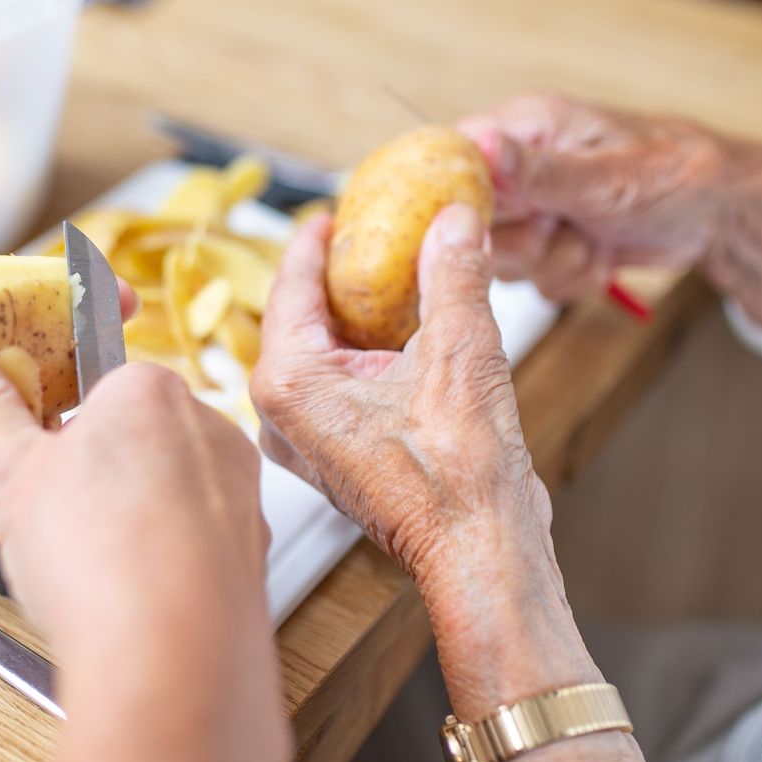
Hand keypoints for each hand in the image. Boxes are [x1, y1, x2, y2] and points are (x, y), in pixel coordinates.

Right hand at [0, 320, 271, 660]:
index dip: (46, 429)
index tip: (22, 461)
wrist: (173, 662)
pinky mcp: (250, 553)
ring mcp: (237, 494)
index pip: (89, 384)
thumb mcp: (10, 472)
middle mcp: (209, 430)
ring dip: (123, 521)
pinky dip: (161, 564)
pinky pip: (192, 545)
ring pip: (163, 494)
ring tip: (86, 566)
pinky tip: (128, 594)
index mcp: (149, 389)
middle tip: (45, 521)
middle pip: (129, 439)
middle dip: (84, 477)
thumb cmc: (102, 561)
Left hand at [252, 205, 550, 599]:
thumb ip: (453, 273)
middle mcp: (281, 415)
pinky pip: (334, 389)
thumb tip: (455, 222)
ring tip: (390, 281)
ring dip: (353, 319)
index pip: (292, 285)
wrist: (481, 549)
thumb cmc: (459, 475)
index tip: (332, 213)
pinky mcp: (333, 459)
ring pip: (318, 357)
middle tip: (367, 239)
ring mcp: (304, 442)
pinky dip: (363, 357)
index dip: (316, 241)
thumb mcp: (462, 348)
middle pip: (300, 320)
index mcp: (288, 381)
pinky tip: (402, 337)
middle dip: (337, 279)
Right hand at [456, 93, 761, 322]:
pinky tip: (601, 256)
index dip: (457, 201)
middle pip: (469, 222)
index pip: (449, 161)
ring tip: (595, 239)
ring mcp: (534, 208)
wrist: (722, 213)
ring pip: (500, 259)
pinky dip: (570, 277)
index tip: (497, 222)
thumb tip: (479, 145)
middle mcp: (519, 166)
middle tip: (566, 229)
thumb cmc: (676, 173)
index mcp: (523, 128)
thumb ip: (536, 170)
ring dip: (554, 263)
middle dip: (521, 243)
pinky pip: (532, 279)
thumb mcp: (605, 176)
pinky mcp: (549, 242)